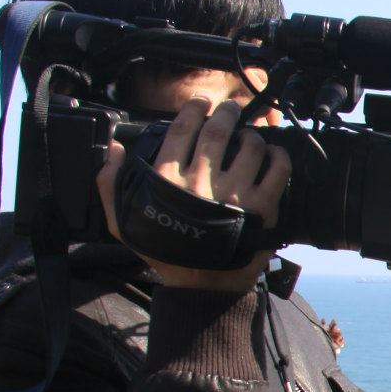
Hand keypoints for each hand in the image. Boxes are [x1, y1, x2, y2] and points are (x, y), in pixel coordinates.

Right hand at [96, 98, 289, 292]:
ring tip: (250, 136)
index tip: (201, 104)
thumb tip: (114, 148)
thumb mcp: (125, 221)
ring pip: (250, 146)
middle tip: (230, 109)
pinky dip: (278, 156)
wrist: (202, 287)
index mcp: (169, 181)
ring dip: (252, 135)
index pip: (182, 131)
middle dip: (226, 113)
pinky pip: (278, 170)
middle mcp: (202, 183)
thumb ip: (112, 183)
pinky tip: (273, 155)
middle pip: (218, 131)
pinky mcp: (264, 208)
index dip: (193, 110)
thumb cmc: (167, 253)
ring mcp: (236, 194)